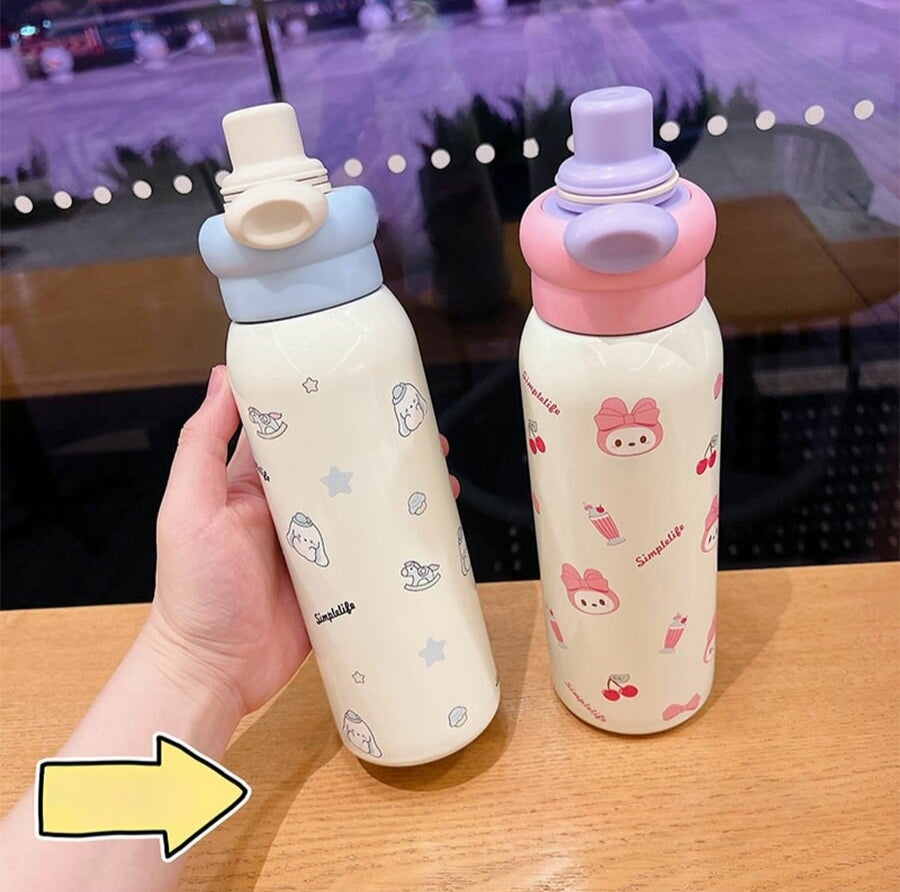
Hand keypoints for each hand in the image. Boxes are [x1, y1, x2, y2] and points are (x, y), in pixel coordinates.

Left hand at [145, 367, 458, 722]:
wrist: (212, 671)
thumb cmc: (193, 589)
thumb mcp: (189, 506)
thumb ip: (203, 443)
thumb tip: (224, 377)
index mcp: (257, 485)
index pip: (297, 434)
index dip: (328, 409)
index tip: (361, 386)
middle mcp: (293, 512)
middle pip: (343, 469)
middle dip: (380, 449)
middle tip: (420, 433)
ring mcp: (320, 550)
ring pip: (367, 511)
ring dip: (399, 493)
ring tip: (437, 477)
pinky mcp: (341, 587)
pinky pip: (376, 557)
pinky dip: (402, 543)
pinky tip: (429, 530)